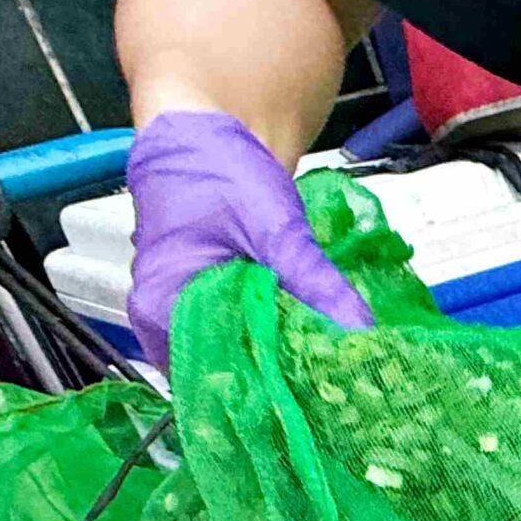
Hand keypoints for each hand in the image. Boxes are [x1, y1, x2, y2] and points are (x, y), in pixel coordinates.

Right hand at [125, 109, 372, 367]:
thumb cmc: (217, 168)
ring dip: (280, 363)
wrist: (201, 125)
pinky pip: (241, 338)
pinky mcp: (209, 304)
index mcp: (160, 307)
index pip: (213, 375)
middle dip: (279, 382)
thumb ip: (313, 282)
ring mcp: (184, 312)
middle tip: (334, 392)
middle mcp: (163, 320)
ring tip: (330, 378)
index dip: (267, 390)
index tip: (319, 396)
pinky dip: (275, 342)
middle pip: (225, 374)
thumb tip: (360, 332)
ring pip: (236, 357)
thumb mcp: (272, 227)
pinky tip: (312, 351)